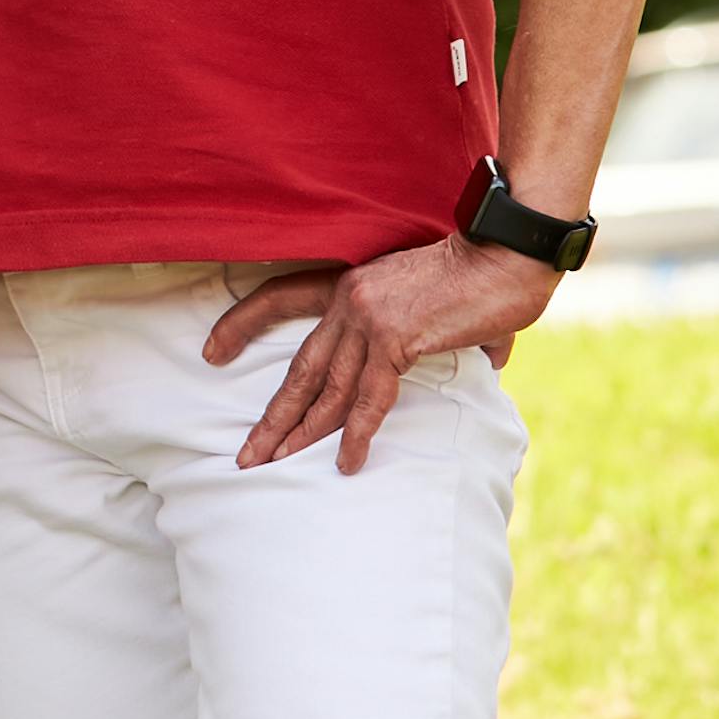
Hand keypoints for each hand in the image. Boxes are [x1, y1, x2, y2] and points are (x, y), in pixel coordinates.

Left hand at [203, 235, 548, 474]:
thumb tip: (485, 359)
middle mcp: (350, 299)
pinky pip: (369, 398)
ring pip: (325, 389)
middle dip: (272, 416)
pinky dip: (356, 434)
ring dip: (300, 433)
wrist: (507, 253)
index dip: (242, 325)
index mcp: (351, 285)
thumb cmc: (486, 277)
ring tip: (277, 465)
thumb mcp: (438, 305)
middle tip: (247, 454)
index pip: (280, 299)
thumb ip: (445, 336)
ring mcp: (368, 318)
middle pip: (300, 367)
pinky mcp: (394, 338)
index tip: (211, 352)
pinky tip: (346, 462)